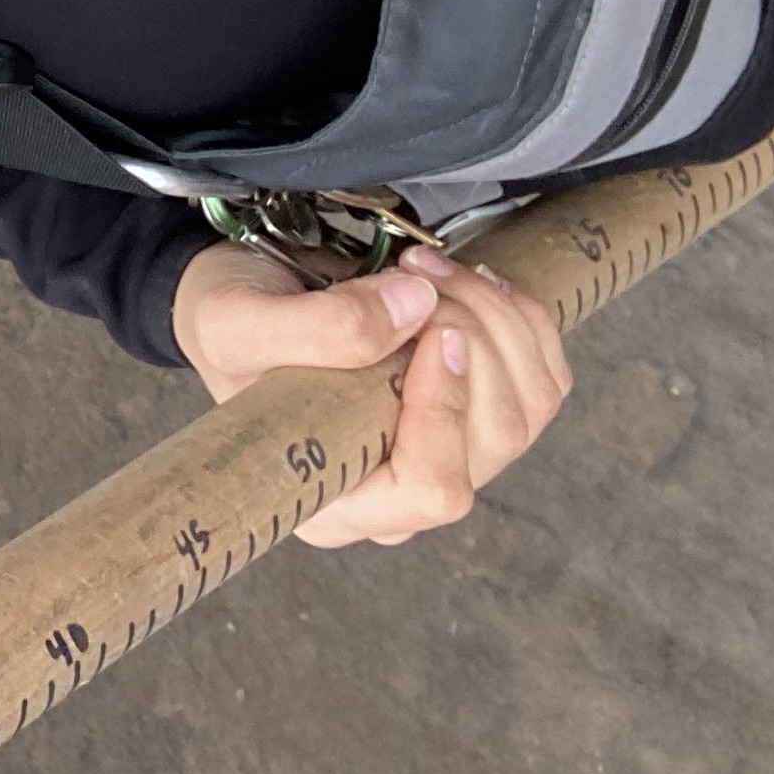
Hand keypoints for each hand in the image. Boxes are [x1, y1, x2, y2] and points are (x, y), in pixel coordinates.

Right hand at [171, 240, 573, 548]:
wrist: (249, 295)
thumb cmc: (227, 325)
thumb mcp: (235, 322)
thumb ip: (316, 327)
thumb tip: (417, 309)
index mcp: (337, 504)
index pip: (430, 492)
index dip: (445, 415)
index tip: (429, 333)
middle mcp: (404, 496)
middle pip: (494, 439)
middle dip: (472, 339)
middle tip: (414, 275)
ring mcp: (453, 457)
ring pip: (530, 405)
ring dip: (496, 319)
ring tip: (430, 269)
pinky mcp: (484, 413)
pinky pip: (546, 378)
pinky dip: (520, 318)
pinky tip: (468, 282)